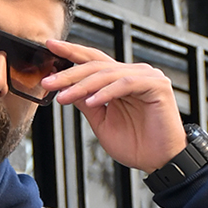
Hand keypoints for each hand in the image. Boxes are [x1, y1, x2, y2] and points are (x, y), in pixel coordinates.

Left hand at [41, 39, 186, 173]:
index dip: (71, 53)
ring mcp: (147, 77)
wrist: (160, 160)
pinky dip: (106, 92)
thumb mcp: (101, 122)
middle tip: (48, 82)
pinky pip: (126, 84)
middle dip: (69, 73)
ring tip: (63, 97)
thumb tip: (66, 88)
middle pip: (96, 65)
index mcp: (119, 80)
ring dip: (82, 85)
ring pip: (108, 74)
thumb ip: (86, 103)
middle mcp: (133, 73)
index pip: (92, 61)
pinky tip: (91, 101)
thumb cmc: (135, 144)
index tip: (48, 47)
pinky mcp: (157, 86)